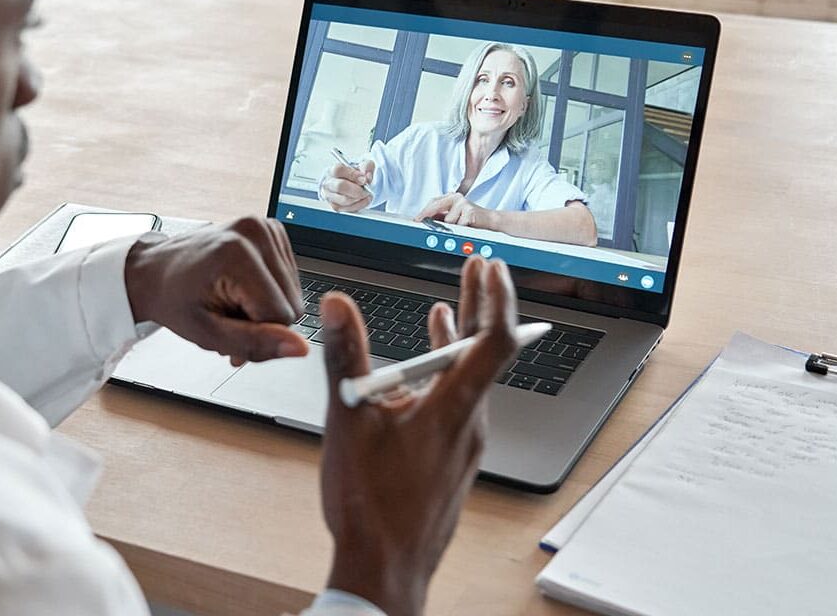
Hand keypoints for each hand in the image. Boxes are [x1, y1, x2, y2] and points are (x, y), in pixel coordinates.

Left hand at [124, 217, 307, 365]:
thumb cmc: (174, 298)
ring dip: (266, 307)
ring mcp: (266, 227)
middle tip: (228, 317)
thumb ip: (255, 343)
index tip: (230, 329)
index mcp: (237, 253)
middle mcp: (256, 232)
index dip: (259, 335)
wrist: (158, 270)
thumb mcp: (207, 333)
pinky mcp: (272, 230)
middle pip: (292, 305)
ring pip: (294, 295)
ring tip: (232, 301)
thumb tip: (299, 348)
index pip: (282, 316)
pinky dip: (268, 290)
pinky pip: (290, 279)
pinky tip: (242, 287)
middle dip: (263, 322)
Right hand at [318, 256, 518, 615]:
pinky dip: (447, 375)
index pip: (494, 341)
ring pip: (471, 379)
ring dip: (461, 340)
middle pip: (486, 353)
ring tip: (451, 307)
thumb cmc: (371, 506)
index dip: (496, 298)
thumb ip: (345, 357)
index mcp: (454, 410)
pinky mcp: (452, 459)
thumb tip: (340, 306)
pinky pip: (460, 404)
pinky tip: (426, 372)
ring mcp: (464, 444)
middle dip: (481, 305)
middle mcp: (470, 424)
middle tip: (478, 268)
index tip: (489, 268)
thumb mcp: (349, 420)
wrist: (386, 570)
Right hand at [320, 160, 374, 212]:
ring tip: (367, 194)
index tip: (363, 179)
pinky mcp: (336, 207)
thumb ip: (366, 167)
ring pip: (345, 200)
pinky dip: (359, 205)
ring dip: (360, 198)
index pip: (338, 170)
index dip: (352, 174)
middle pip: (339, 186)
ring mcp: (330, 197)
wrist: (350, 184)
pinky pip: (348, 209)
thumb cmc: (353, 175)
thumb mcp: (362, 166)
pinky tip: (363, 200)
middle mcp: (329, 184)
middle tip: (366, 190)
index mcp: (332, 171)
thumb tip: (367, 177)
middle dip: (356, 189)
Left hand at [415, 192, 492, 227]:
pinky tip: (467, 227)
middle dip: (427, 215)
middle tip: (420, 222)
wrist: (490, 221)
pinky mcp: (470, 211)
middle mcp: (456, 198)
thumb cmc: (471, 219)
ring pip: (447, 220)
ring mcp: (463, 203)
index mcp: (451, 197)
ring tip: (461, 226)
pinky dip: (461, 229)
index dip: (424, 211)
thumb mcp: (454, 216)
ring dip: (452, 227)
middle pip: (436, 205)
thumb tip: (426, 220)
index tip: (417, 219)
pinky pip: (458, 225)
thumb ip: (441, 216)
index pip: (433, 202)